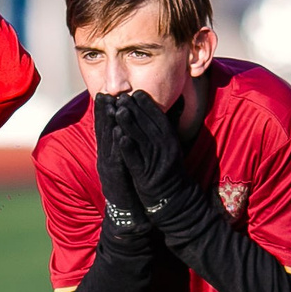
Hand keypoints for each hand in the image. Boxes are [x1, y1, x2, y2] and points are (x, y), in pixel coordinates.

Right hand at [92, 95, 152, 249]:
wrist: (127, 215)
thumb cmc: (129, 187)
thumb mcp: (126, 164)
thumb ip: (126, 148)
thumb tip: (128, 132)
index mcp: (108, 154)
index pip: (104, 128)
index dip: (104, 111)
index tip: (106, 93)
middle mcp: (105, 158)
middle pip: (102, 131)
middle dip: (102, 111)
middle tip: (104, 92)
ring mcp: (108, 167)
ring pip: (107, 140)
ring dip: (107, 122)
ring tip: (110, 104)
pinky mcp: (115, 177)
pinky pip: (115, 157)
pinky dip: (116, 143)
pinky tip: (117, 131)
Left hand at [116, 86, 195, 212]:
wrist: (173, 199)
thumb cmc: (167, 170)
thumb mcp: (169, 147)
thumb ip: (163, 130)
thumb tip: (162, 110)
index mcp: (171, 140)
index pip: (159, 117)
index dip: (147, 104)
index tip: (136, 92)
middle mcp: (166, 149)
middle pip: (149, 125)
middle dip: (135, 109)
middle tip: (122, 96)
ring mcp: (156, 162)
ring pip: (142, 140)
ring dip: (130, 124)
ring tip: (118, 110)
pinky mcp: (147, 176)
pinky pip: (137, 160)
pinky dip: (129, 149)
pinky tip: (120, 138)